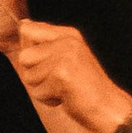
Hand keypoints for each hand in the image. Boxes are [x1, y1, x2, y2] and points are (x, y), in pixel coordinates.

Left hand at [9, 18, 126, 132]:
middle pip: (24, 56)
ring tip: (63, 88)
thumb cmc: (84, 87)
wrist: (108, 107)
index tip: (49, 64)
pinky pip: (37, 91)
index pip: (27, 30)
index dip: (29, 52)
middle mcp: (67, 41)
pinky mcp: (62, 74)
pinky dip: (48, 99)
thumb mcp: (65, 57)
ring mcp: (65, 56)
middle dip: (33, 74)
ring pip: (28, 76)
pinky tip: (66, 96)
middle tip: (57, 80)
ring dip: (41, 88)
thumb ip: (43, 43)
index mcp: (68, 34)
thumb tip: (23, 24)